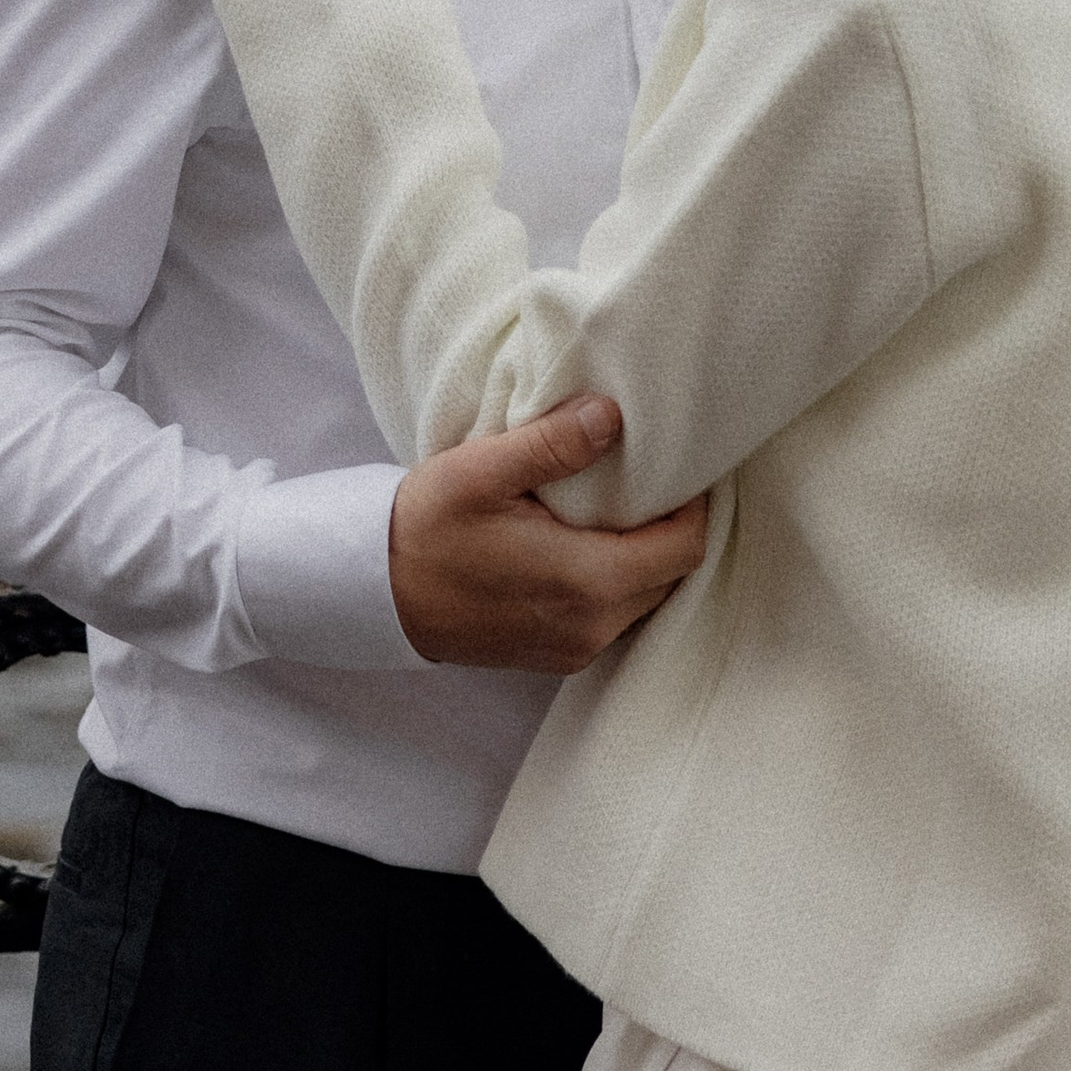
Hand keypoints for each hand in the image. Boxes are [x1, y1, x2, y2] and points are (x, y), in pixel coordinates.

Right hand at [388, 394, 709, 669]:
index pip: (685, 547)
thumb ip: (553, 445)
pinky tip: (588, 539)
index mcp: (588, 581)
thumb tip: (613, 415)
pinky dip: (617, 577)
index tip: (683, 463)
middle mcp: (592, 626)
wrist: (374, 593)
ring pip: (645, 597)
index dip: (696, 503)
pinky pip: (614, 615)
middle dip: (672, 525)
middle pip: (671, 574)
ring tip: (621, 501)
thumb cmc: (427, 528)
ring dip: (644, 553)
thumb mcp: (483, 471)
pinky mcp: (556, 654)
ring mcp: (575, 648)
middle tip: (655, 473)